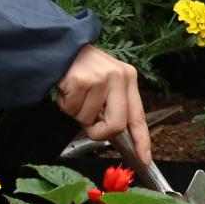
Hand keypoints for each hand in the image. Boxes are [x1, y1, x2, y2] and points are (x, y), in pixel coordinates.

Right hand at [54, 44, 151, 162]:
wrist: (59, 44)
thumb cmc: (82, 67)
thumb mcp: (105, 80)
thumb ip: (112, 105)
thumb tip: (111, 132)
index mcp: (128, 78)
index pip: (138, 116)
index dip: (142, 140)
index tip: (144, 158)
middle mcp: (118, 78)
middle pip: (116, 125)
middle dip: (99, 132)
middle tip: (88, 125)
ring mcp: (99, 79)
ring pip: (88, 119)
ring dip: (76, 112)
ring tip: (74, 92)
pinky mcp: (80, 81)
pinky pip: (71, 110)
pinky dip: (64, 104)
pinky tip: (66, 88)